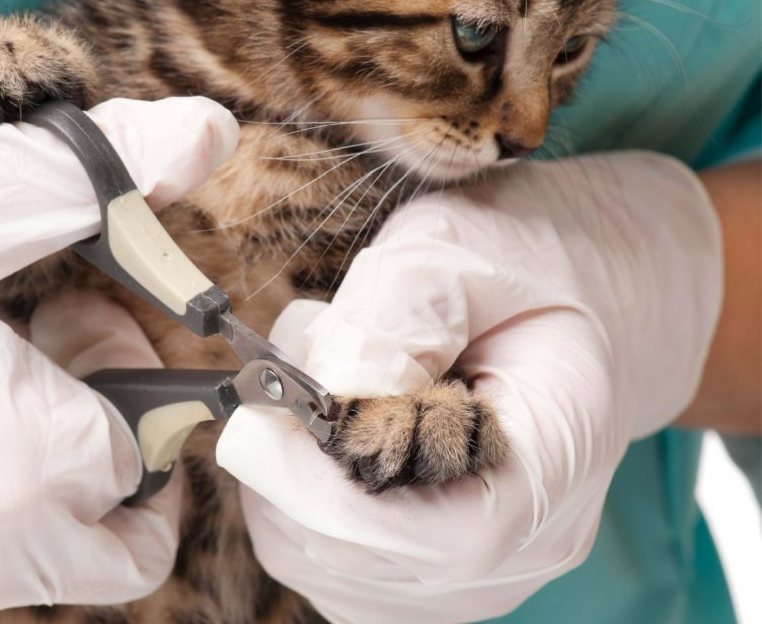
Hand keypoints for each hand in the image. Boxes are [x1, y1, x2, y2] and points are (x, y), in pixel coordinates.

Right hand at [0, 97, 237, 621]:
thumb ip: (83, 179)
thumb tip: (199, 138)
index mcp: (38, 466)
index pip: (155, 440)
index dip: (123, 361)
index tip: (66, 314)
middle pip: (119, 523)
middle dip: (103, 431)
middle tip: (28, 355)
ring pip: (46, 557)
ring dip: (37, 474)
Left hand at [217, 152, 721, 622]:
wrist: (562, 303)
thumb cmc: (516, 269)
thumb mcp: (458, 250)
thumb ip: (398, 314)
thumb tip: (325, 395)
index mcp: (562, 459)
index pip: (444, 538)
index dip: (329, 493)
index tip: (263, 416)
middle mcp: (528, 546)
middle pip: (370, 565)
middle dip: (287, 474)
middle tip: (273, 380)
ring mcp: (480, 575)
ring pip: (330, 573)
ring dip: (280, 485)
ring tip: (309, 393)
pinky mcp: (427, 575)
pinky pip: (327, 571)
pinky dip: (290, 508)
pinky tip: (316, 439)